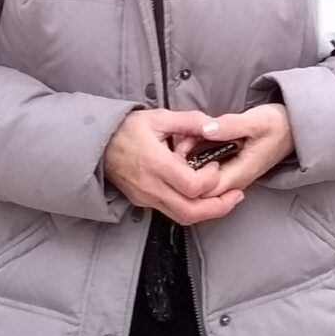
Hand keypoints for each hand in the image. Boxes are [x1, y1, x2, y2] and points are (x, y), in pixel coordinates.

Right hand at [102, 108, 242, 225]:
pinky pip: (172, 212)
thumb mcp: (159, 117)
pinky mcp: (144, 202)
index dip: (211, 179)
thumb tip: (213, 124)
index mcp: (156, 164)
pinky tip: (203, 196)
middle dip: (219, 207)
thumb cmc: (127, 129)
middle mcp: (152, 187)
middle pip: (191, 212)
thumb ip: (188, 121)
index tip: (216, 164)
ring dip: (207, 212)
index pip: (192, 186)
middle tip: (237, 196)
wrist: (97, 145)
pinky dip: (192, 208)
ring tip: (226, 200)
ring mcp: (147, 198)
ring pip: (182, 217)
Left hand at [185, 103, 292, 195]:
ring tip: (185, 141)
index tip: (182, 150)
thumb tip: (206, 129)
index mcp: (239, 174)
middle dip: (184, 171)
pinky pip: (206, 174)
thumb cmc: (278, 125)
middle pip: (199, 192)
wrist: (294, 127)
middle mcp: (234, 181)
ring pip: (201, 184)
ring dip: (188, 166)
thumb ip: (230, 126)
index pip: (205, 191)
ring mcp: (232, 177)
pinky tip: (193, 143)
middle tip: (180, 144)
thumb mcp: (256, 120)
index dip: (188, 175)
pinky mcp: (230, 170)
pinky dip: (196, 161)